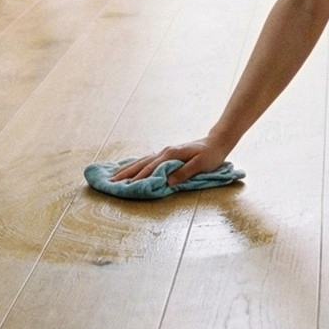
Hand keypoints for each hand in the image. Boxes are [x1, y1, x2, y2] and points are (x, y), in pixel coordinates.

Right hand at [107, 137, 229, 186]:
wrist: (216, 142)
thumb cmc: (210, 155)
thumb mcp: (201, 165)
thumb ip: (184, 173)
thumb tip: (167, 181)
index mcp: (171, 155)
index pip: (151, 168)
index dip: (139, 178)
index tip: (126, 186)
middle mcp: (165, 152)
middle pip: (141, 163)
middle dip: (126, 173)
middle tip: (111, 182)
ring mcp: (165, 152)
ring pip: (142, 160)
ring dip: (128, 168)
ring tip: (114, 175)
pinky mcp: (167, 154)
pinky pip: (147, 159)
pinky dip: (137, 164)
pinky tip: (131, 167)